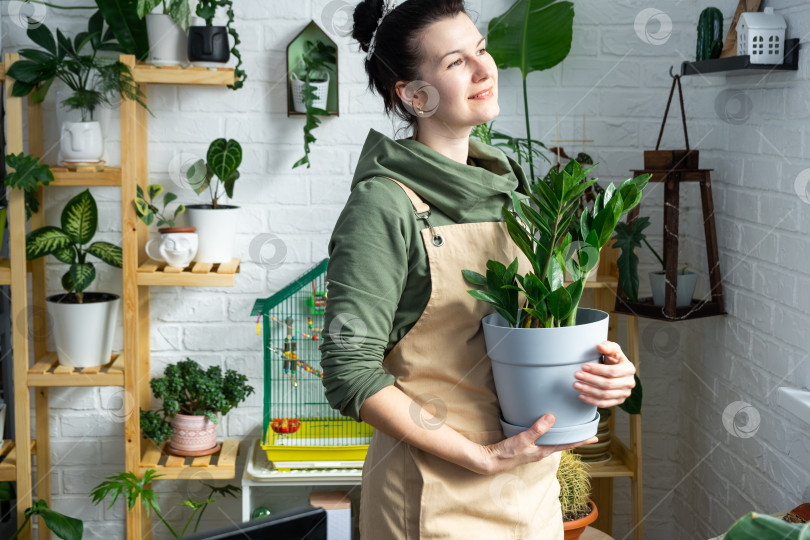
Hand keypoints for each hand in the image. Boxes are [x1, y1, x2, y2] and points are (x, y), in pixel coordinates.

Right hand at [477, 414, 597, 474]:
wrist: (491, 461)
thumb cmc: (507, 453)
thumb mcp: (522, 440)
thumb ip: (537, 429)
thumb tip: (552, 417)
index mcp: (544, 451)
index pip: (567, 445)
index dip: (581, 441)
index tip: (595, 437)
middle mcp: (542, 451)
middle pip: (564, 444)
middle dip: (576, 438)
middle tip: (588, 431)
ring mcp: (535, 450)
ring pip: (555, 442)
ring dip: (564, 436)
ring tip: (572, 429)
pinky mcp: (528, 447)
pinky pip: (545, 440)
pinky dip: (552, 434)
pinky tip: (549, 429)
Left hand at [573, 340, 635, 408]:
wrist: (618, 370)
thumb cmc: (614, 359)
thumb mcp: (613, 349)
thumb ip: (607, 346)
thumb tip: (599, 346)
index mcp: (629, 369)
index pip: (612, 372)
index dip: (597, 370)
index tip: (583, 366)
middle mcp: (629, 383)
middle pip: (607, 384)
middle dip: (590, 380)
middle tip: (577, 375)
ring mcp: (624, 393)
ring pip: (605, 395)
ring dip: (588, 390)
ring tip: (576, 385)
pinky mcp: (619, 401)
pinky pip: (604, 403)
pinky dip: (592, 401)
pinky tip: (582, 395)